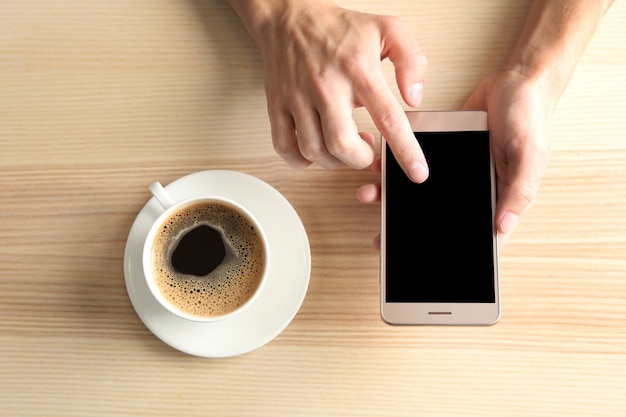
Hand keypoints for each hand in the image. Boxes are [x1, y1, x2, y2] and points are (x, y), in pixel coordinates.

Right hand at [251, 1, 428, 181]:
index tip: (417, 173)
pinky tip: (315, 150)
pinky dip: (300, 161)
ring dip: (334, 160)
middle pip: (342, 145)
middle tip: (366, 149)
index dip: (405, 151)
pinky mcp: (278, 105)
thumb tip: (413, 98)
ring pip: (314, 151)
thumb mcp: (389, 29)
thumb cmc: (339, 28)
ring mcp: (298, 98)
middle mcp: (327, 86)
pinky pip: (284, 147)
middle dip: (360, 159)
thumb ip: (412, 61)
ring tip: (343, 144)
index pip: (388, 118)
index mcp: (359, 70)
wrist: (290, 17)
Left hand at [357, 69, 552, 249]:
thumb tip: (502, 228)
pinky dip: (395, 168)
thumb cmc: (530, 118)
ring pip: (419, 193)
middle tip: (380, 239)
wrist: (515, 81)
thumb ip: (518, 192)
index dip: (448, 252)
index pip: (473, 235)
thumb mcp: (530, 155)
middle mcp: (472, 190)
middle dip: (408, 228)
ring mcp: (454, 172)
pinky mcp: (440, 152)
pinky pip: (414, 164)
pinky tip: (378, 169)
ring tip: (369, 196)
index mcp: (497, 198)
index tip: (417, 263)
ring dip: (393, 196)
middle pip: (437, 217)